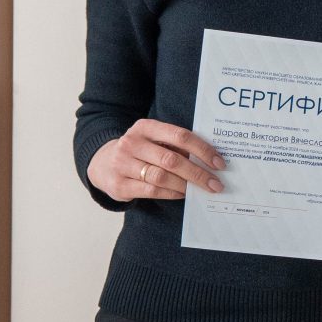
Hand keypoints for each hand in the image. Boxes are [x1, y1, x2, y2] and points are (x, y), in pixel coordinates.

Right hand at [88, 119, 224, 202]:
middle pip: (172, 159)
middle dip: (198, 173)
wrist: (102, 163)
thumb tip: (211, 160)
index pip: (180, 136)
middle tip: (216, 184)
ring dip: (186, 185)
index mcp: (145, 127)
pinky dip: (172, 193)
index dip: (203, 150)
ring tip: (201, 190)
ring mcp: (123, 164)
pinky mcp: (119, 185)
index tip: (219, 163)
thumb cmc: (140, 151)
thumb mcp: (154, 140)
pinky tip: (183, 193)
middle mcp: (132, 143)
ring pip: (162, 177)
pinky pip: (152, 191)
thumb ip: (176, 145)